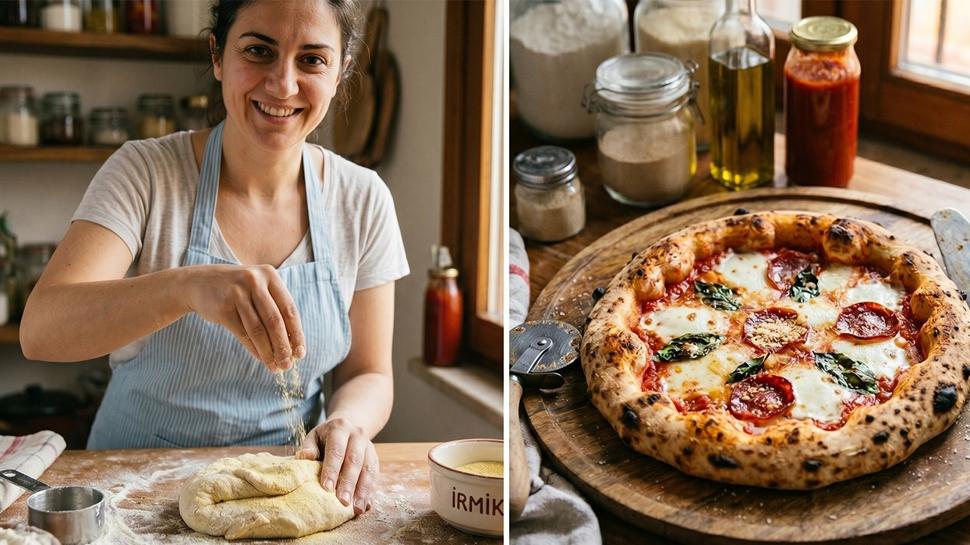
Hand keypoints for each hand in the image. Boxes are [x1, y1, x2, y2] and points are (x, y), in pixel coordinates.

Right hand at [182, 264, 305, 370]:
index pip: (289, 309)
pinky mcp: (223, 308)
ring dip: (269, 352)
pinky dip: (254, 349)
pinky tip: (261, 359)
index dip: (297, 333)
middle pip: (275, 321)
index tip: (301, 353)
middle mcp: (255, 281)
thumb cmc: (238, 291)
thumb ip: (276, 309)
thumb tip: (293, 345)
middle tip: (288, 365)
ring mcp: (237, 294)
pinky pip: (242, 334)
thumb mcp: (258, 289)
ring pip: (258, 330)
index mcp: (270, 275)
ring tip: (275, 366)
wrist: (198, 282)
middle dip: (284, 346)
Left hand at [296, 417, 378, 514]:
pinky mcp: (375, 458)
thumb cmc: (326, 437)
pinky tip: (365, 505)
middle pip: (354, 461)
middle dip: (349, 483)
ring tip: (356, 509)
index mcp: (340, 428)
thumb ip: (309, 446)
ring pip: (368, 469)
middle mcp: (358, 435)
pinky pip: (375, 475)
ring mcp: (369, 446)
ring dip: (363, 491)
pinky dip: (370, 491)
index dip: (332, 469)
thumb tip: (306, 456)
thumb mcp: (314, 436)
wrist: (349, 426)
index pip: (336, 450)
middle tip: (343, 502)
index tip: (326, 488)